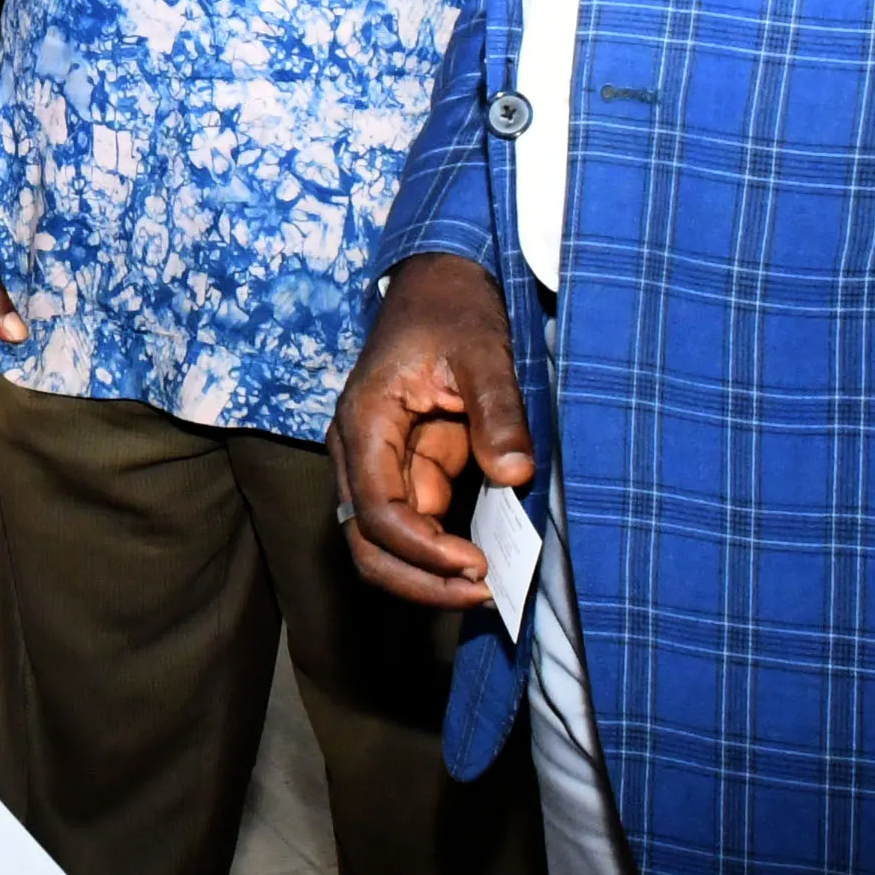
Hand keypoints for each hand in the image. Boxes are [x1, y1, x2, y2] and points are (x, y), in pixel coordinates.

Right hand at [330, 249, 533, 609]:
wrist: (441, 282)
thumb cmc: (452, 309)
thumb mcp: (482, 351)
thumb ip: (498, 411)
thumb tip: (515, 474)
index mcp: (365, 421)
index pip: (375, 509)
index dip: (420, 549)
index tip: (476, 563)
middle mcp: (359, 452)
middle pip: (366, 543)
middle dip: (417, 579)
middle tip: (480, 592)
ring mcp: (381, 464)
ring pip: (385, 544)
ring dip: (427, 574)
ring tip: (485, 586)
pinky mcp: (409, 469)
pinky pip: (416, 525)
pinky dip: (443, 551)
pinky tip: (487, 560)